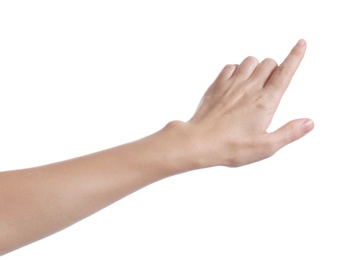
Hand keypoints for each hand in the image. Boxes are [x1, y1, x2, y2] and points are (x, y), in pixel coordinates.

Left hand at [183, 39, 313, 167]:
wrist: (200, 141)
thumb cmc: (232, 147)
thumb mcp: (266, 146)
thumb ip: (289, 133)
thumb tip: (309, 122)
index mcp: (265, 101)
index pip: (285, 72)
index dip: (295, 57)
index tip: (301, 44)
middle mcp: (250, 87)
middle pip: (269, 63)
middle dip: (274, 69)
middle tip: (269, 87)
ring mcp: (232, 84)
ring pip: (250, 60)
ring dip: (256, 67)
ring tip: (253, 84)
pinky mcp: (217, 85)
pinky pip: (231, 66)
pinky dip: (237, 69)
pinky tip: (236, 83)